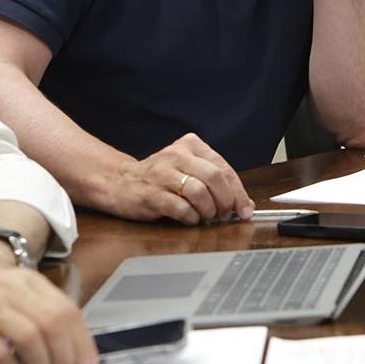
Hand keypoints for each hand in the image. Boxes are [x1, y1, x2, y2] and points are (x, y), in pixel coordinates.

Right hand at [0, 267, 96, 363]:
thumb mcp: (2, 295)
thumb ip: (31, 310)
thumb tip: (64, 340)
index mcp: (23, 280)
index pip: (66, 309)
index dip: (82, 340)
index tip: (88, 361)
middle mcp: (9, 288)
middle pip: (55, 322)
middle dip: (69, 353)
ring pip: (32, 336)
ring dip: (42, 361)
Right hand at [109, 132, 253, 225]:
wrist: (120, 182)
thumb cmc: (160, 178)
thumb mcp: (189, 170)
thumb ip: (215, 182)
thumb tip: (244, 204)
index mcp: (190, 145)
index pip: (223, 168)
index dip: (238, 192)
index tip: (244, 210)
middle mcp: (176, 154)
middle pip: (214, 177)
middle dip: (225, 201)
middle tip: (224, 215)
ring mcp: (162, 173)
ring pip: (199, 192)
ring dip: (208, 210)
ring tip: (205, 216)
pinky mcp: (151, 193)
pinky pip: (181, 208)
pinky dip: (191, 218)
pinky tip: (189, 218)